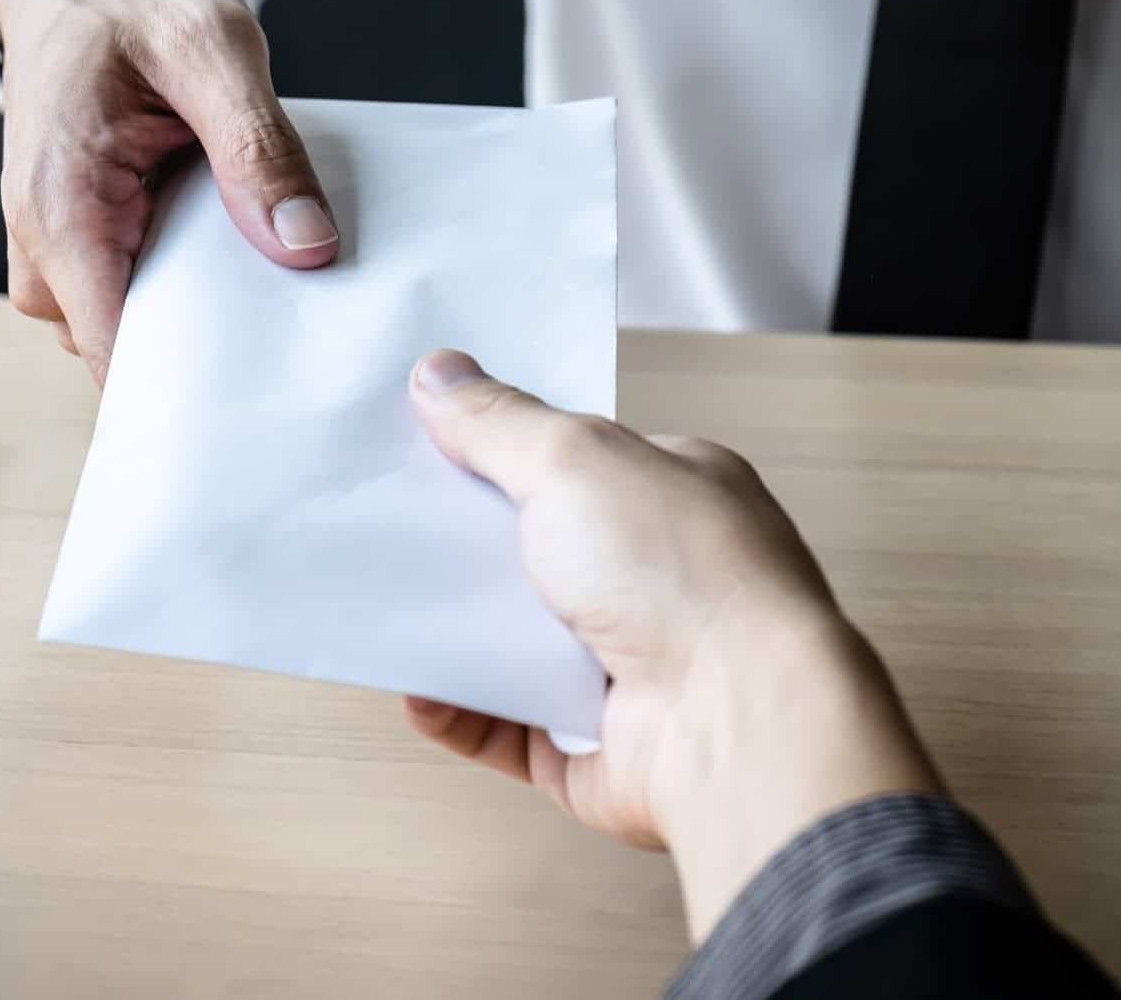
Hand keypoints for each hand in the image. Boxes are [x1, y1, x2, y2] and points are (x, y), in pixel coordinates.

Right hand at [0, 0, 338, 381]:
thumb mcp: (211, 43)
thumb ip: (256, 145)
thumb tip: (306, 246)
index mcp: (61, 208)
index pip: (118, 350)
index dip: (191, 384)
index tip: (273, 386)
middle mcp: (44, 247)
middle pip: (133, 351)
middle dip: (215, 346)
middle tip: (306, 318)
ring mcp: (61, 252)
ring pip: (141, 328)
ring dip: (209, 309)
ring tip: (278, 266)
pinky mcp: (87, 244)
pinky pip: (144, 292)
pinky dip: (196, 280)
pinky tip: (247, 245)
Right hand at [403, 350, 942, 939]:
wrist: (734, 726)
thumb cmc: (689, 579)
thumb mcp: (576, 460)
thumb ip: (500, 421)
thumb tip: (441, 375)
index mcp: (672, 496)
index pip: (574, 462)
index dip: (500, 448)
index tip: (424, 439)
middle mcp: (656, 580)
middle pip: (533, 551)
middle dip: (463, 542)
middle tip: (386, 520)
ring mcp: (627, 666)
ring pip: (514, 641)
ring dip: (453, 627)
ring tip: (386, 601)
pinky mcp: (594, 744)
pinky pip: (505, 723)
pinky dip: (458, 709)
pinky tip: (419, 689)